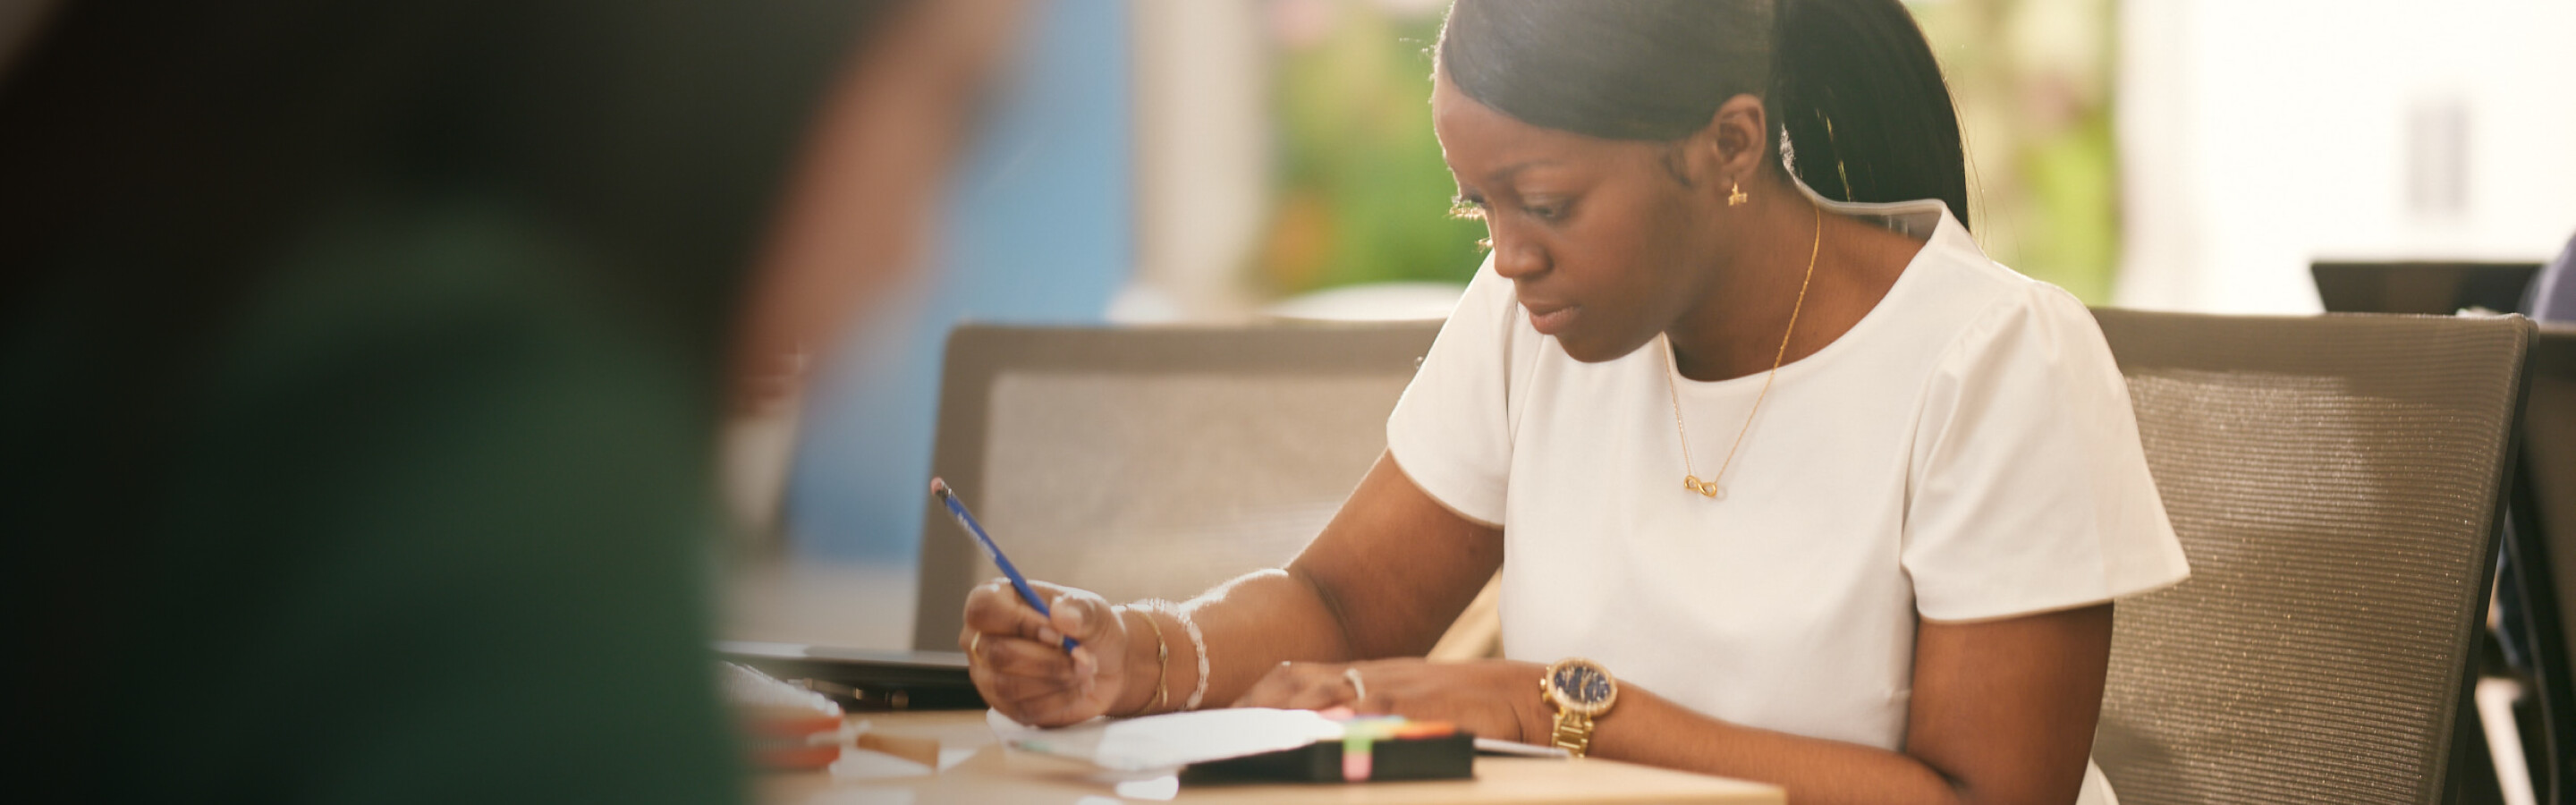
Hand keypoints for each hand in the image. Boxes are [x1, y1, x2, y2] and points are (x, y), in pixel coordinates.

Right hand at [957, 579, 1134, 726]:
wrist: (1105, 664)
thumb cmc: (1089, 628)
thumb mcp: (1093, 610)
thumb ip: (1080, 610)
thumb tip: (1063, 617)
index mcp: (996, 600)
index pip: (984, 608)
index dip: (1020, 623)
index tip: (1058, 634)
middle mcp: (981, 637)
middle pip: (997, 653)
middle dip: (1047, 660)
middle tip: (1083, 659)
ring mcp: (988, 674)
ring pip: (1007, 686)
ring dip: (1054, 681)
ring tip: (1084, 672)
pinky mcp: (1004, 705)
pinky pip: (1022, 710)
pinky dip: (1057, 701)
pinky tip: (1077, 689)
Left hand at [1232, 658, 1550, 744]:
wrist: (1525, 694)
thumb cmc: (1468, 704)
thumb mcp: (1407, 704)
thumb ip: (1366, 715)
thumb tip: (1326, 736)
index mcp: (1366, 673)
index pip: (1296, 675)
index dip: (1257, 694)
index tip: (1227, 716)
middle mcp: (1373, 675)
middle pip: (1299, 682)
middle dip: (1257, 705)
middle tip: (1224, 731)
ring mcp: (1395, 689)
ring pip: (1328, 695)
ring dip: (1287, 714)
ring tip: (1254, 734)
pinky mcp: (1421, 706)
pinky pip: (1374, 714)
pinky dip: (1344, 724)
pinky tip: (1322, 736)